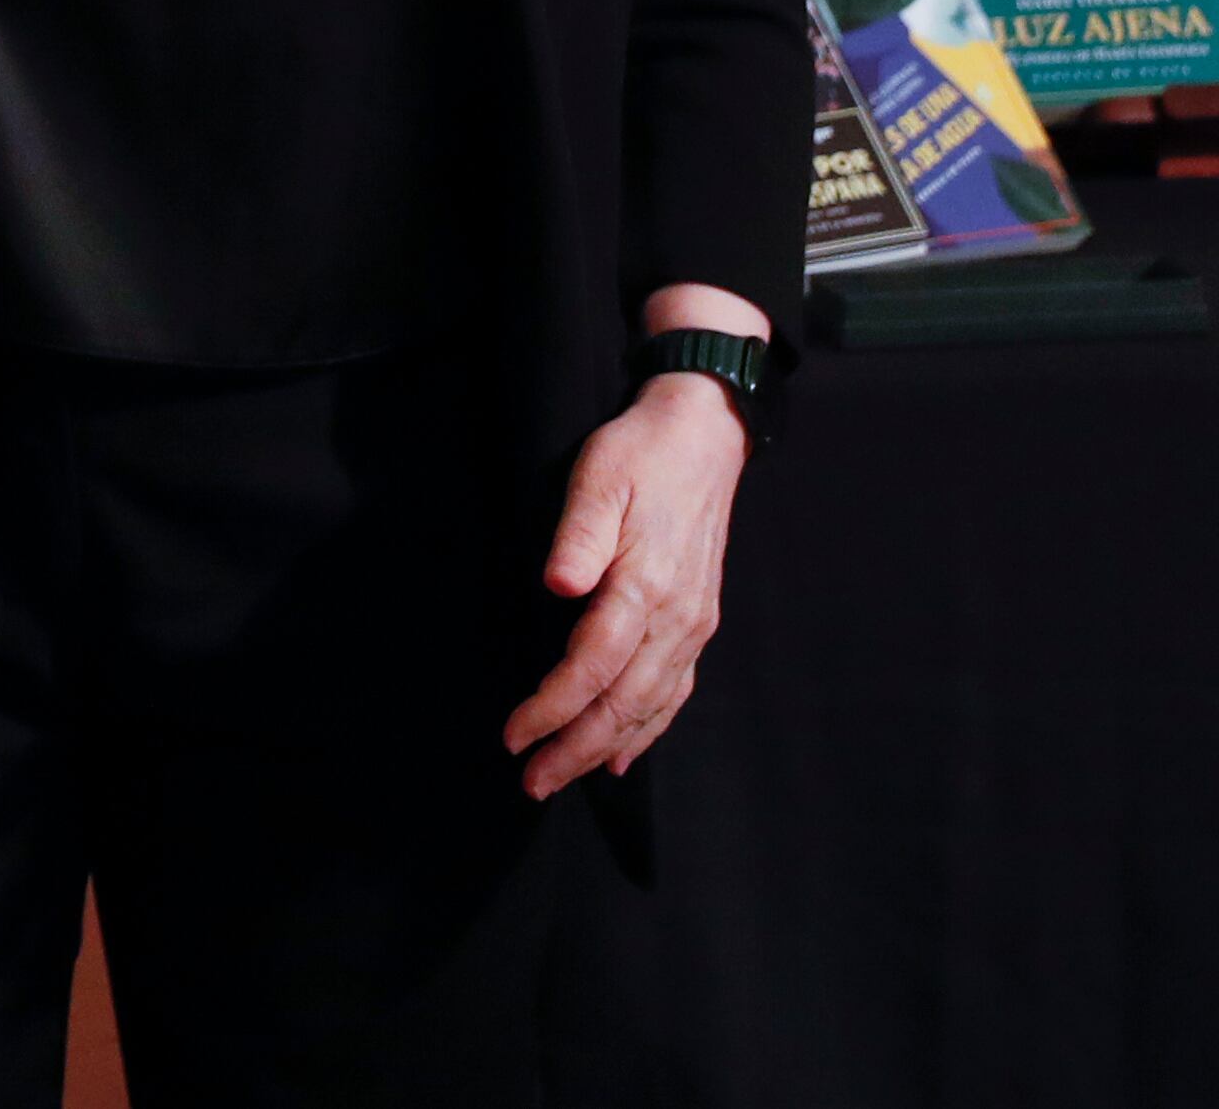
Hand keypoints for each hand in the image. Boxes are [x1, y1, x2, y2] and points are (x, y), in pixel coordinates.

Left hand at [506, 361, 751, 797]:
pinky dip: (648, 728)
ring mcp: (693, 624)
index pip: (592, 666)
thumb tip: (559, 585)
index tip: (514, 734)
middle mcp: (677, 617)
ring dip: (607, 748)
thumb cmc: (641, 454)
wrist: (704, 437)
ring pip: (651, 706)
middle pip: (623, 702)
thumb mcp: (599, 477)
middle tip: (531, 782)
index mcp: (646, 586)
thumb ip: (579, 534)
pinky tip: (623, 754)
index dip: (553, 706)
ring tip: (564, 777)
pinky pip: (674, 690)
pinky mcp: (697, 622)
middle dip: (576, 748)